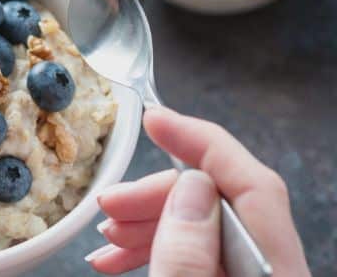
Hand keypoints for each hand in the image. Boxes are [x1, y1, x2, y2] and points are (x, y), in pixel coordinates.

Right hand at [85, 106, 309, 275]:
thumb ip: (186, 253)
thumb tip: (191, 189)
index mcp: (271, 272)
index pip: (251, 184)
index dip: (199, 141)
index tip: (156, 118)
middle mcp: (269, 271)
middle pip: (221, 202)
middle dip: (158, 194)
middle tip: (111, 202)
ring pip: (203, 226)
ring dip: (150, 221)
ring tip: (108, 234)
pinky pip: (198, 253)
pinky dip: (158, 246)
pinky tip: (121, 253)